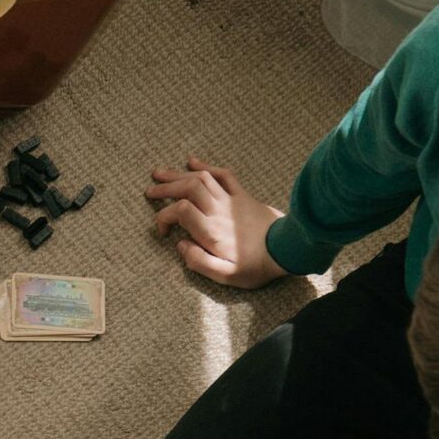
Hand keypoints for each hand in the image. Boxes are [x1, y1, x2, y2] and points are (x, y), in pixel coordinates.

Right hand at [147, 157, 285, 288]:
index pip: (180, 211)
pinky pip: (223, 175)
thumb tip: (181, 246)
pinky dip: (206, 166)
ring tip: (160, 173)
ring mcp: (231, 200)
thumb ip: (199, 262)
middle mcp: (218, 211)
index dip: (164, 216)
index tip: (162, 231)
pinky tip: (193, 162)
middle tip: (150, 191)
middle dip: (165, 188)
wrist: (288, 250)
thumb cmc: (256, 266)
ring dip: (179, 174)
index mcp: (211, 231)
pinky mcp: (242, 195)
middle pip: (187, 188)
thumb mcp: (227, 276)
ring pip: (201, 178)